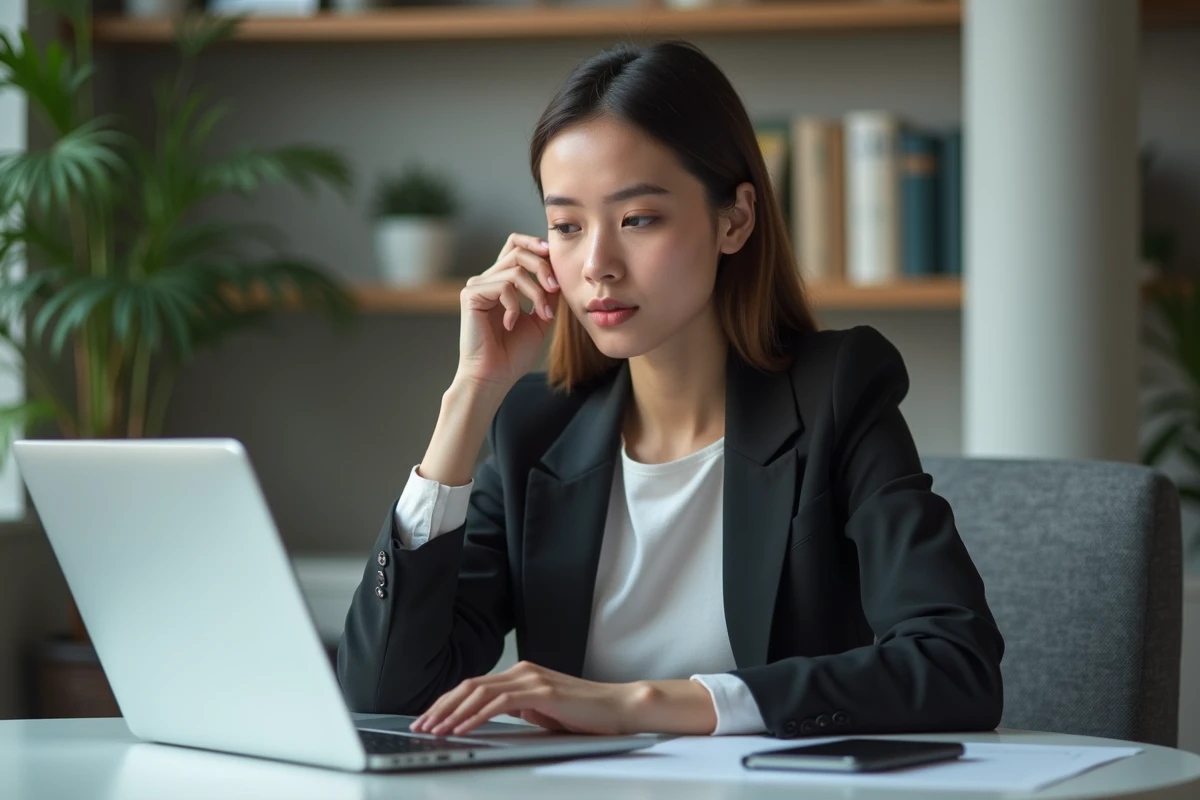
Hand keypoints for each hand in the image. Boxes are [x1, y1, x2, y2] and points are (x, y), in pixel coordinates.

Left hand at [409, 661, 718, 736]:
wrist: (618, 708)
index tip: (427, 719)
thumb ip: (518, 711)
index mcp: (521, 675)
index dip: (446, 703)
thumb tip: (490, 719)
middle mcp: (522, 671)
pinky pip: (500, 703)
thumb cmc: (584, 715)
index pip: (473, 686)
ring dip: (452, 713)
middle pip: (469, 685)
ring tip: (435, 730)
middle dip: (440, 707)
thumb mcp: (542, 713)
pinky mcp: (542, 692)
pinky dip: (477, 715)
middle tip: (420, 726)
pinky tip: (463, 727)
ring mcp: (532, 679)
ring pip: (479, 692)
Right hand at [456, 233, 559, 392]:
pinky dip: (515, 305)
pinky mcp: (471, 295)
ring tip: (542, 314)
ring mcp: (477, 286)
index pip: (514, 246)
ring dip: (536, 292)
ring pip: (515, 270)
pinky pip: (504, 286)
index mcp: (502, 283)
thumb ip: (547, 295)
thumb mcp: (540, 319)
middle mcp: (487, 280)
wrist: (495, 376)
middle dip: (542, 266)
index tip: (552, 254)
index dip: (533, 243)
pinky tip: (510, 324)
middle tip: (555, 287)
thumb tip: (557, 273)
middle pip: (517, 251)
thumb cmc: (513, 354)